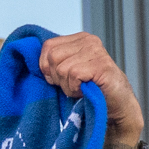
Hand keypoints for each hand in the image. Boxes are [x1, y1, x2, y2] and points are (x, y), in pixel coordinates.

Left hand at [38, 31, 142, 148]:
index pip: (47, 46)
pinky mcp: (101, 65)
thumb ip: (55, 63)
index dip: (47, 67)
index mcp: (79, 39)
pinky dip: (75, 89)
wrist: (114, 108)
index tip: (59, 79)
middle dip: (57, 77)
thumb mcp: (68, 73)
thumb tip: (34, 63)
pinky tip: (86, 91)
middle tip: (72, 85)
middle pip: (52, 57)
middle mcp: (88, 41)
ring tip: (80, 89)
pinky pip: (73, 75)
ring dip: (67, 85)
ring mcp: (96, 52)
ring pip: (61, 68)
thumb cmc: (90, 91)